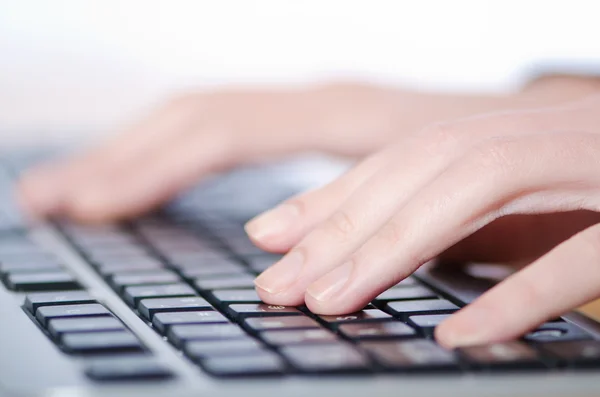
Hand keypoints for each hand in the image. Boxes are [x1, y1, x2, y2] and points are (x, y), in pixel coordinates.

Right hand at [18, 83, 513, 221]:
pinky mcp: (328, 124)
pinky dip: (191, 157)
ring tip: (80, 186)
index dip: (144, 169)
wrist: (557, 137)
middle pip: (196, 118)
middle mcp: (326, 101)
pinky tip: (161, 180)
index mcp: (348, 116)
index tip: (83, 205)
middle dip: (118, 158)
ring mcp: (324, 108)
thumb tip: (301, 270)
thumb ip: (379, 236)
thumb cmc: (517, 174)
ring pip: (212, 119)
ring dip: (142, 153)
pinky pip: (244, 133)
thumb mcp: (456, 209)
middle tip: (49, 197)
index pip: (217, 135)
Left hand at [247, 94, 599, 347]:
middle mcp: (550, 134)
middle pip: (425, 167)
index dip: (332, 196)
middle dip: (344, 225)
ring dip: (398, 245)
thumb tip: (384, 247)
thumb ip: (463, 220)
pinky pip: (586, 250)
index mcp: (515, 134)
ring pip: (481, 187)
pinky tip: (457, 332)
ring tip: (335, 299)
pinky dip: (518, 292)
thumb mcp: (529, 205)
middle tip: (281, 283)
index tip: (270, 238)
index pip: (403, 159)